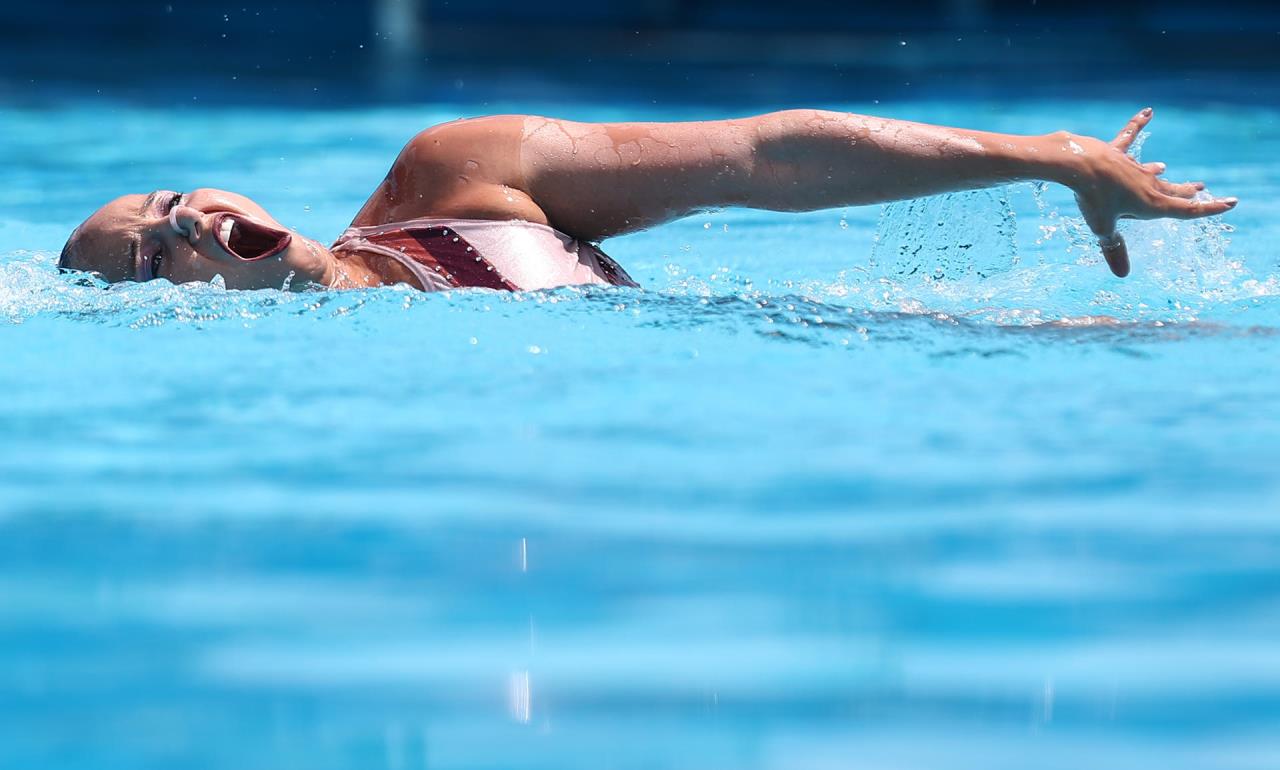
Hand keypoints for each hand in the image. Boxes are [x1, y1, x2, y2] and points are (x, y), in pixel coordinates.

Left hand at [1066, 108, 1236, 276]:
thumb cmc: (1093, 197)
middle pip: (1170, 190)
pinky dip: (1138, 125)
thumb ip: (1114, 249)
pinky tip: (1148, 112)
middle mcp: (1147, 184)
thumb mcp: (1103, 228)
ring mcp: (1132, 167)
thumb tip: (1122, 274)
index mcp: (1151, 204)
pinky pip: (1129, 136)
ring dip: (1159, 172)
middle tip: (1199, 189)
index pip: (1186, 210)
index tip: (1230, 203)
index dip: (1208, 209)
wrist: (1079, 165)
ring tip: (1166, 169)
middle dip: (1185, 192)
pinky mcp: (1116, 151)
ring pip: (1151, 171)